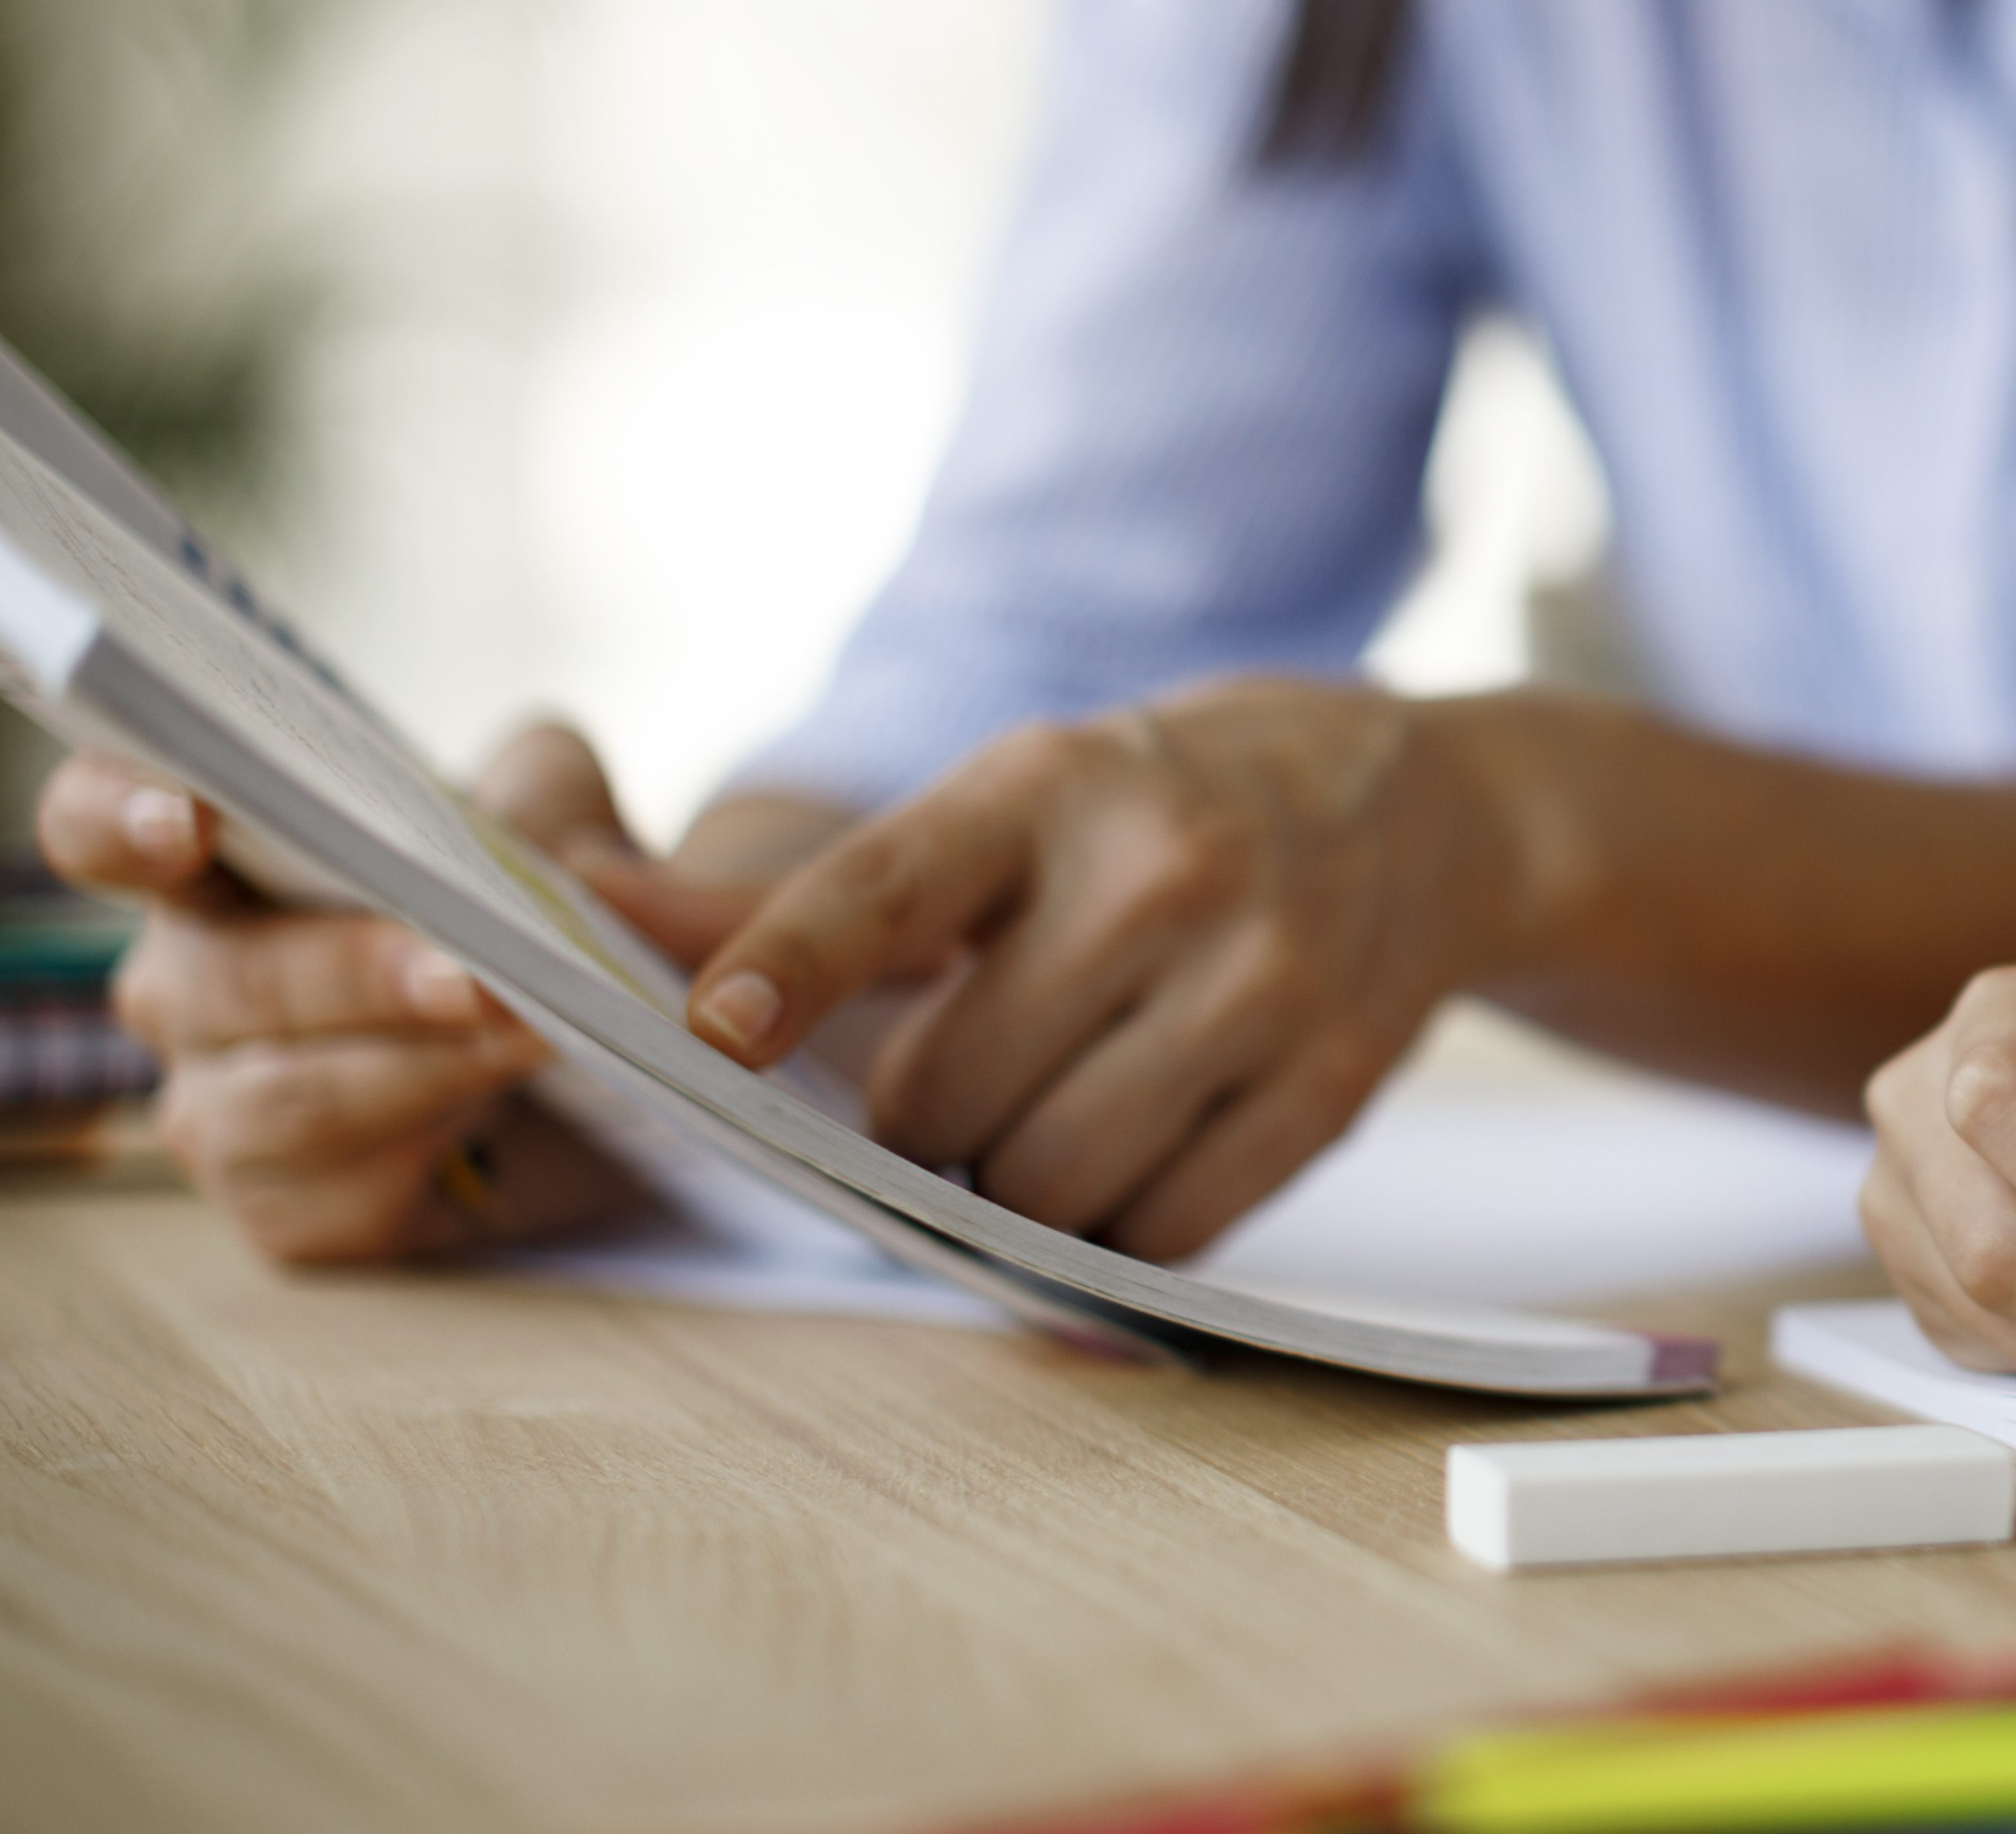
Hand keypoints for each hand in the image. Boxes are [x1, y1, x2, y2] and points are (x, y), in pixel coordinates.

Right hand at [39, 725, 744, 1262]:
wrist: (576, 1051)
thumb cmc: (519, 907)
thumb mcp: (561, 825)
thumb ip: (571, 825)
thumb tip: (592, 878)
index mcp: (214, 864)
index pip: (99, 829)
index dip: (118, 817)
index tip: (185, 820)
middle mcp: (184, 986)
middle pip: (227, 980)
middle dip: (358, 975)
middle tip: (474, 975)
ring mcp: (216, 1106)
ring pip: (285, 1101)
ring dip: (422, 1069)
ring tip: (534, 1037)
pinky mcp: (282, 1210)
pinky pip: (333, 1199)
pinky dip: (429, 1156)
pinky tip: (492, 1130)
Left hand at [679, 677, 1479, 1259]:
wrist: (1428, 808)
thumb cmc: (1170, 808)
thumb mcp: (1016, 799)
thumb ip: (814, 885)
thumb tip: (587, 902)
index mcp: (1053, 786)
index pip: (890, 883)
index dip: (790, 961)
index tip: (709, 1028)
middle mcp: (1163, 875)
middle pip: (951, 1096)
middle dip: (926, 1126)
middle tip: (965, 1084)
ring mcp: (1262, 983)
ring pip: (1054, 1183)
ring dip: (1018, 1187)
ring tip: (1056, 1113)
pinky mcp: (1332, 1084)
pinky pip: (1168, 1229)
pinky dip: (1124, 1226)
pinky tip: (1141, 1149)